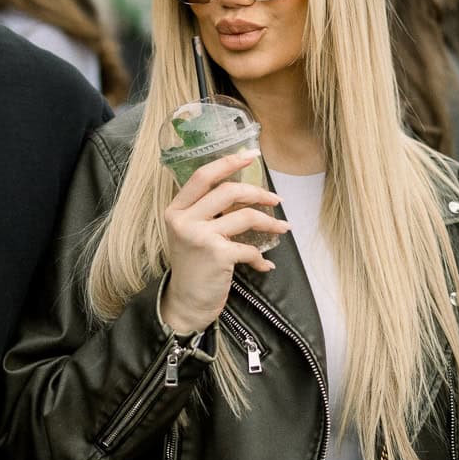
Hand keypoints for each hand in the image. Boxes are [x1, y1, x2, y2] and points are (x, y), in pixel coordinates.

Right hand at [158, 150, 287, 332]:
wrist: (186, 303)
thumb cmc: (193, 267)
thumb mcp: (190, 233)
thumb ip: (207, 212)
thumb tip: (243, 191)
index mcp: (176, 210)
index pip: (202, 176)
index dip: (228, 163)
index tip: (250, 156)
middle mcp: (184, 220)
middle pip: (228, 191)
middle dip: (258, 192)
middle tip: (276, 199)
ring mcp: (200, 237)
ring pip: (245, 216)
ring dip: (269, 221)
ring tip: (282, 227)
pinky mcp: (216, 255)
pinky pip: (249, 248)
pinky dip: (260, 257)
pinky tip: (264, 265)